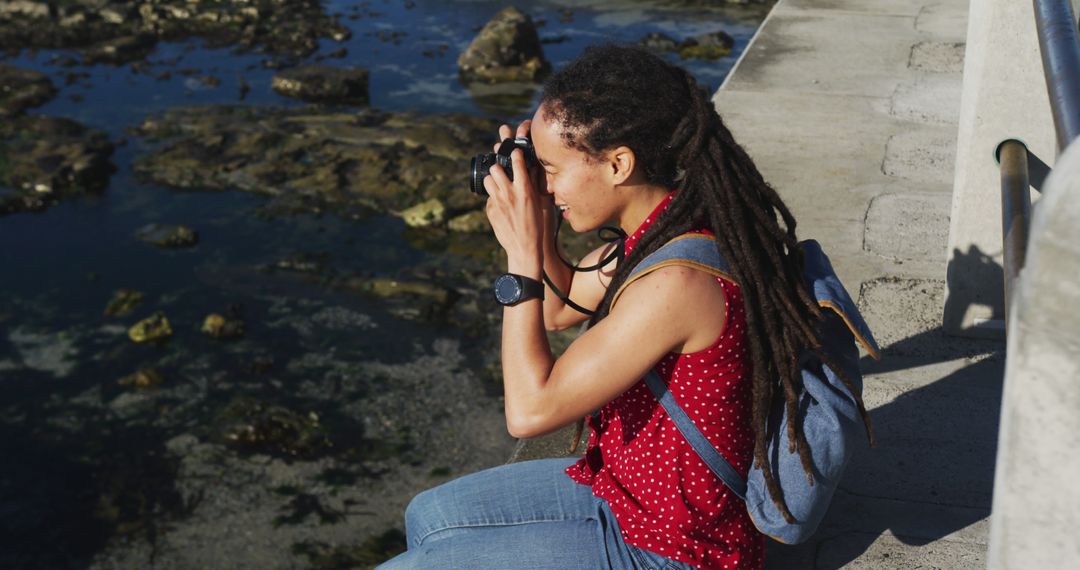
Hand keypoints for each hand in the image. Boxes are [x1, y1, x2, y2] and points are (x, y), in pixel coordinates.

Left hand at [485, 120, 544, 277]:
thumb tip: (533, 168)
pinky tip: (501, 203)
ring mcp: (497, 202)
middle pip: (496, 168)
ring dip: (493, 179)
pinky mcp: (490, 210)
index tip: (514, 149)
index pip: (517, 161)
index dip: (514, 151)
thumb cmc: (538, 227)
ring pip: (488, 179)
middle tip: (503, 168)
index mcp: (524, 190)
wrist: (525, 249)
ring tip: (499, 183)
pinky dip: (494, 196)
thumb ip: (536, 184)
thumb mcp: (541, 203)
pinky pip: (488, 196)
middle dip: (499, 166)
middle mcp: (509, 194)